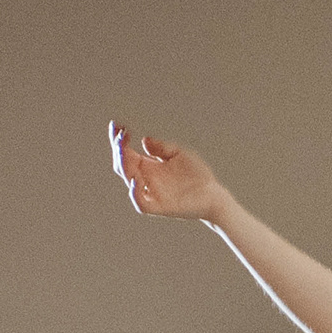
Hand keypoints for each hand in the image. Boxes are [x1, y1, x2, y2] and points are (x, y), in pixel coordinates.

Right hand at [106, 122, 231, 224]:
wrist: (214, 195)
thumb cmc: (197, 175)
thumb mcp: (179, 154)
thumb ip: (162, 148)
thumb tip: (143, 140)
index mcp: (148, 166)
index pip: (125, 153)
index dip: (118, 140)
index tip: (117, 125)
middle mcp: (146, 179)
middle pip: (122, 165)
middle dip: (119, 150)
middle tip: (122, 135)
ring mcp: (152, 194)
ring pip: (129, 180)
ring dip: (124, 165)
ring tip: (125, 149)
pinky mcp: (160, 207)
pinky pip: (141, 204)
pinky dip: (135, 193)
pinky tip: (137, 179)